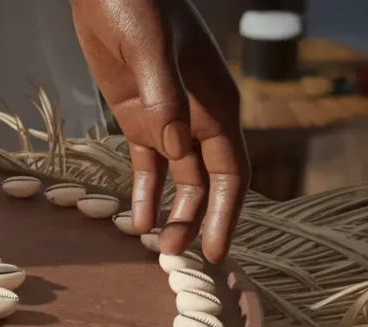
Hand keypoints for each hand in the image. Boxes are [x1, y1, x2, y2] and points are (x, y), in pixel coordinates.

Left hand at [69, 0, 249, 262]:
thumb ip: (164, 95)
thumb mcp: (150, 47)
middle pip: (207, 183)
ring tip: (157, 248)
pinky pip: (148, 164)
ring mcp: (168, 118)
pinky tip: (136, 220)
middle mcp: (198, 117)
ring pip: (179, 179)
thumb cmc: (138, 4)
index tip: (216, 252)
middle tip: (176, 259)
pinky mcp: (138, 115)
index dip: (226, 214)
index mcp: (216, 104)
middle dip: (196, 223)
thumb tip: (176, 146)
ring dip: (172, 213)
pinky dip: (145, 192)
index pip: (230, 172)